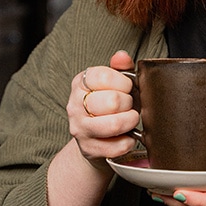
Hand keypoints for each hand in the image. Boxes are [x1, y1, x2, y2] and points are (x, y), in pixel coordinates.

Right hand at [67, 50, 139, 169]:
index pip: (103, 76)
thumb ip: (120, 67)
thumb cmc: (110, 106)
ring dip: (130, 121)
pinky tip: (127, 136)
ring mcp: (79, 128)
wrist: (96, 139)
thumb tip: (122, 56)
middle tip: (129, 106)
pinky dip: (129, 141)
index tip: (127, 88)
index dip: (124, 82)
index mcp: (80, 83)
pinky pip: (118, 146)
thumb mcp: (115, 82)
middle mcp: (74, 105)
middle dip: (129, 103)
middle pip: (112, 101)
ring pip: (114, 124)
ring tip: (131, 120)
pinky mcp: (88, 149)